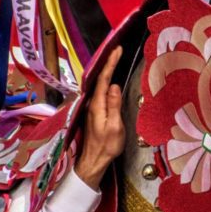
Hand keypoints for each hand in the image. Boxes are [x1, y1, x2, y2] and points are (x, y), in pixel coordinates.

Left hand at [74, 46, 124, 190]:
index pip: (104, 79)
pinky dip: (105, 82)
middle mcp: (93, 104)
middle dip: (108, 63)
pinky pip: (100, 92)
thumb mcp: (114, 126)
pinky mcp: (95, 113)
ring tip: (115, 60)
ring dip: (107, 71)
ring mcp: (93, 108)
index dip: (111, 63)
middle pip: (100, 79)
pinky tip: (110, 80)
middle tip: (118, 50)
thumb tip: (114, 86)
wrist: (94, 161)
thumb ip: (114, 105)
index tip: (118, 50)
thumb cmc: (106, 147)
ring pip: (99, 85)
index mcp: (97, 105)